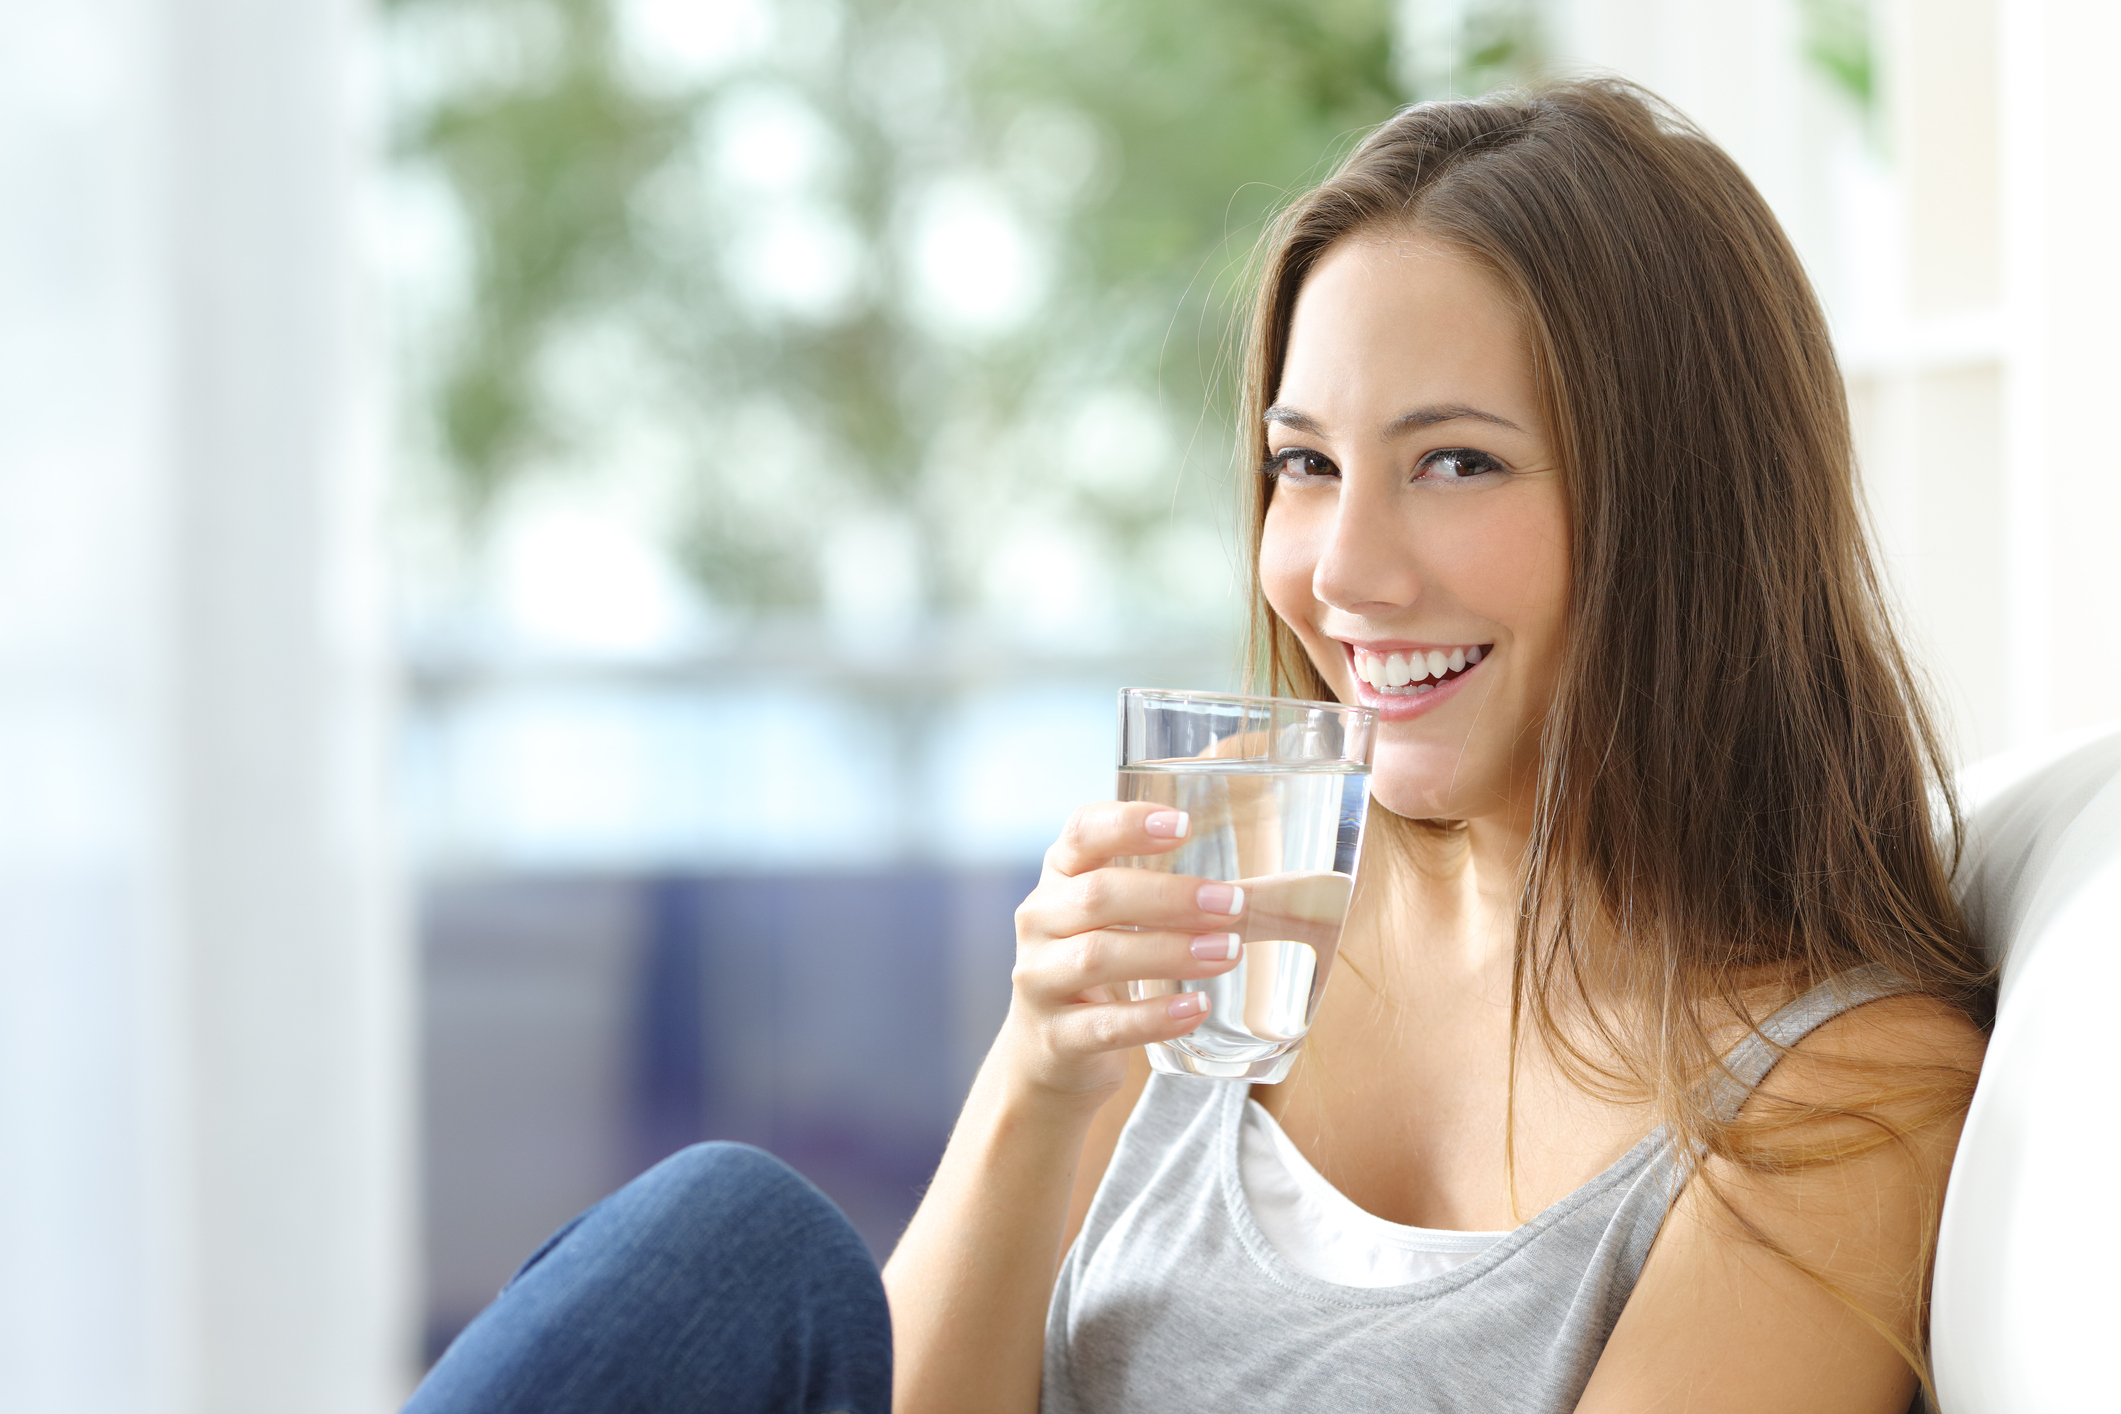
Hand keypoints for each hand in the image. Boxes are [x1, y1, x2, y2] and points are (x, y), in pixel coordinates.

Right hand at [1000, 801, 1249, 1106]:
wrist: (1048, 1052)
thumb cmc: (1098, 968)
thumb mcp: (1112, 919)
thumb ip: (1164, 894)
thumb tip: (1269, 893)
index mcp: (1059, 877)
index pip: (1083, 832)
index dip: (1128, 823)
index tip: (1183, 824)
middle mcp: (1040, 921)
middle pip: (1098, 895)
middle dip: (1170, 896)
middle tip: (1231, 903)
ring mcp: (1039, 980)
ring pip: (1098, 956)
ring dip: (1169, 951)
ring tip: (1227, 952)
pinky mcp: (1055, 1037)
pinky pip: (1106, 1025)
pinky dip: (1155, 1016)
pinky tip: (1197, 1007)